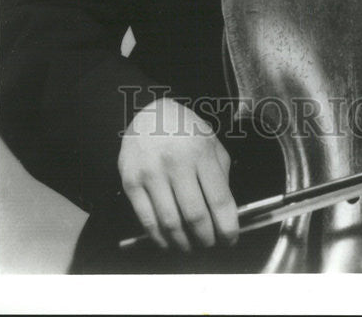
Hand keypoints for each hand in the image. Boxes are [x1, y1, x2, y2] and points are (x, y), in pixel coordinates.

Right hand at [118, 97, 238, 251]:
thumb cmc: (185, 131)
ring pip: (170, 223)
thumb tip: (225, 214)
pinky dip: (160, 239)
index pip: (219, 199)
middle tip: (211, 244)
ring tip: (191, 246)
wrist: (148, 114)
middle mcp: (175, 162)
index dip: (227, 226)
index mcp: (201, 151)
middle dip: (206, 238)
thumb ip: (220, 175)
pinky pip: (147, 221)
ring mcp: (150, 173)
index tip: (231, 239)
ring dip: (184, 243)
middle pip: (195, 216)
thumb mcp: (211, 142)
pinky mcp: (131, 182)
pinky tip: (169, 241)